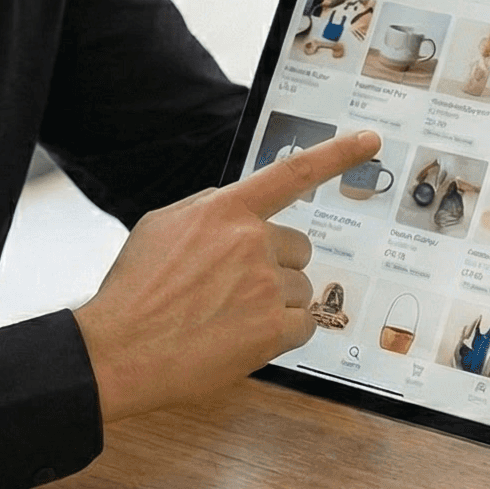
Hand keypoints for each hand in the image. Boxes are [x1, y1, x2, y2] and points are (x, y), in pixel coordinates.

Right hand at [73, 130, 381, 423]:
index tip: (371, 138)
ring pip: (301, 290)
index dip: (337, 153)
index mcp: (224, 209)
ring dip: (275, 304)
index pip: (292, 172)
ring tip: (226, 318)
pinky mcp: (272, 330)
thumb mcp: (162, 226)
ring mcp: (264, 285)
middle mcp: (251, 240)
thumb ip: (209, 209)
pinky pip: (303, 327)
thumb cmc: (135, 289)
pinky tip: (241, 339)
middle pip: (298, 249)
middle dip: (276, 267)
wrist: (118, 349)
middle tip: (233, 290)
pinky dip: (280, 335)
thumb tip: (242, 210)